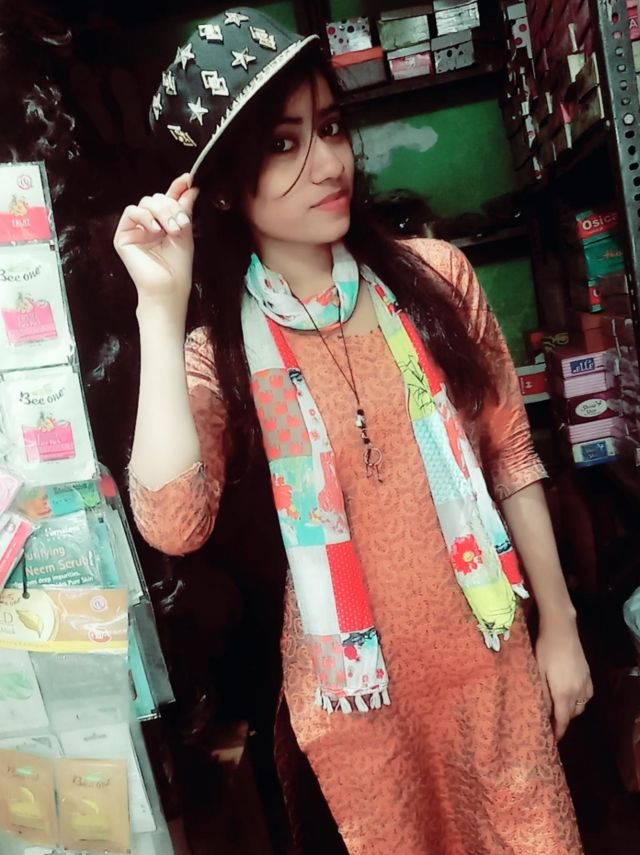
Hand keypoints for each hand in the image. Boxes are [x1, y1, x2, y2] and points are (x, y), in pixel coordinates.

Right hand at [113, 173, 199, 305]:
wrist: (169, 286)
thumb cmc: (178, 265)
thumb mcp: (185, 232)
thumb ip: (184, 209)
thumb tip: (190, 187)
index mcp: (163, 223)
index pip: (168, 199)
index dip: (177, 188)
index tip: (188, 179)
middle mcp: (148, 224)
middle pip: (157, 198)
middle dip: (171, 207)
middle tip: (180, 225)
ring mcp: (135, 229)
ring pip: (146, 202)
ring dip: (162, 212)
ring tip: (171, 230)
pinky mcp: (123, 235)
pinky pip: (131, 212)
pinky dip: (145, 216)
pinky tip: (155, 229)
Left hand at [535, 616, 592, 740]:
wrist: (562, 630)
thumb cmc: (545, 649)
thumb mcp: (538, 671)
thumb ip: (543, 694)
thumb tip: (545, 712)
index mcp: (563, 693)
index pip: (562, 720)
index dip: (559, 732)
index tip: (554, 740)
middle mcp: (578, 691)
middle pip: (572, 714)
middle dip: (562, 720)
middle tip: (550, 720)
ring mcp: (585, 683)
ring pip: (580, 706)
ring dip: (570, 710)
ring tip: (558, 707)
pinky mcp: (588, 675)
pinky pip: (586, 696)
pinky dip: (579, 700)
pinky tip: (570, 694)